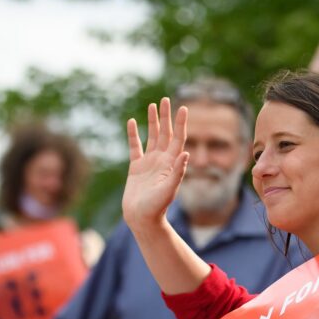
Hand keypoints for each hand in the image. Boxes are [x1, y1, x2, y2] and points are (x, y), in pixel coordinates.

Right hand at [123, 98, 188, 230]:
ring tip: (152, 105)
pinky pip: (134, 146)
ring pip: (152, 137)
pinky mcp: (136, 167)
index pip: (179, 138)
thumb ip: (178, 172)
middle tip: (165, 99)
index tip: (184, 108)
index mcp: (172, 164)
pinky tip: (131, 122)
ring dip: (152, 121)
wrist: (142, 218)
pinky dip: (133, 134)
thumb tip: (187, 153)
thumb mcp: (169, 189)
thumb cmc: (157, 207)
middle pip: (166, 133)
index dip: (181, 123)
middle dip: (166, 117)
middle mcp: (162, 160)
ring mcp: (149, 162)